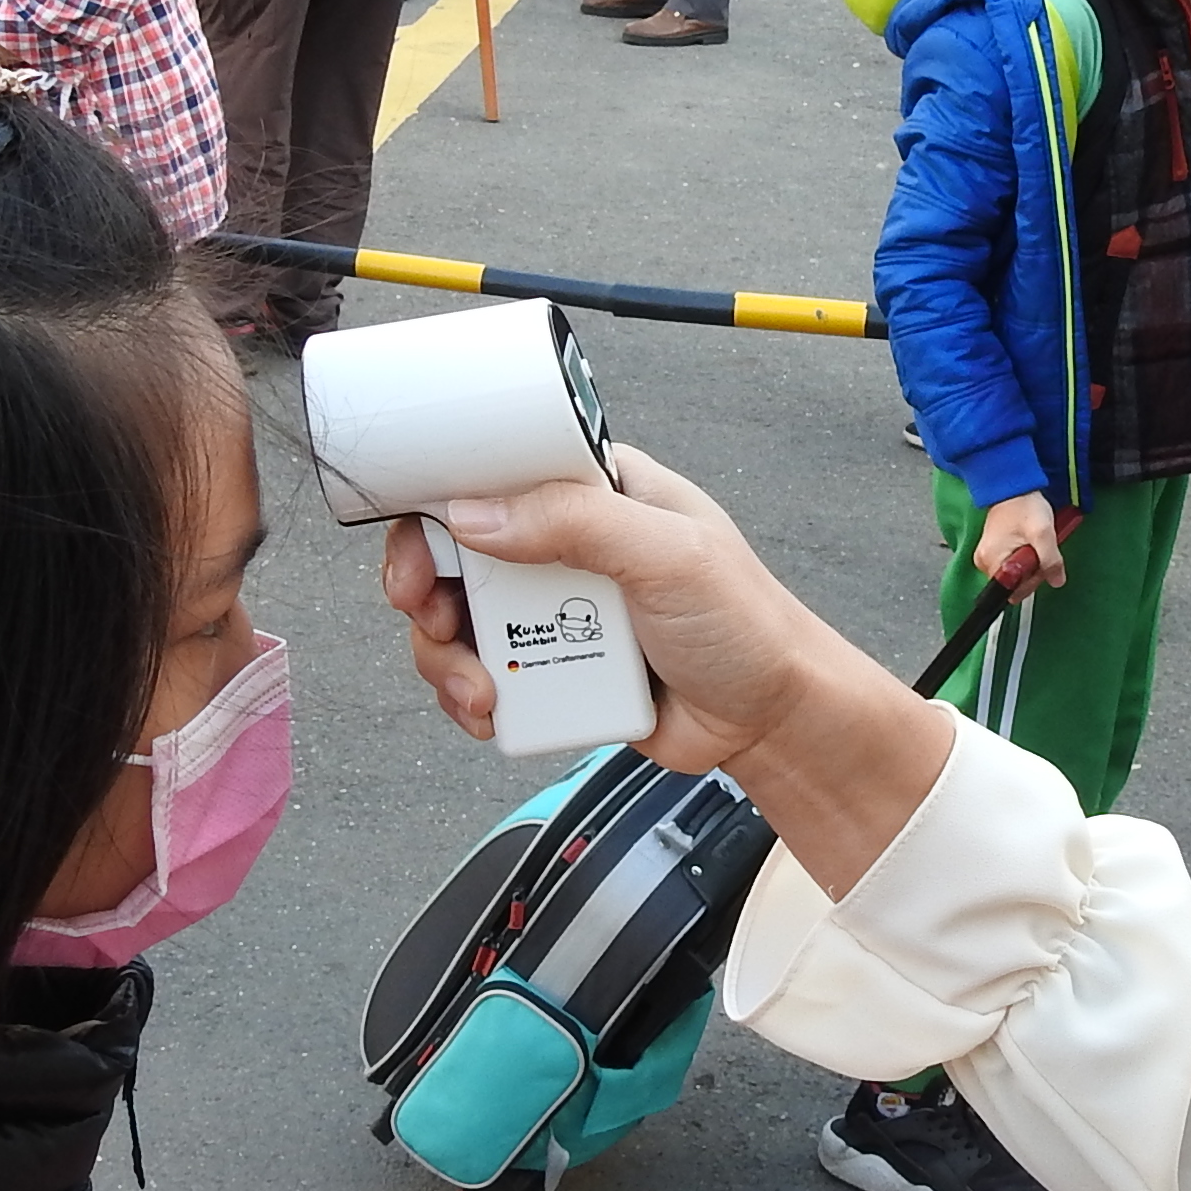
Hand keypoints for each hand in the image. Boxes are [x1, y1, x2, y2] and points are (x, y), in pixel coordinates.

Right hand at [380, 444, 952, 891]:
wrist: (771, 720)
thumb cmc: (746, 623)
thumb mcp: (668, 554)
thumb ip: (576, 523)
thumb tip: (476, 514)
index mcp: (597, 490)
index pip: (496, 470)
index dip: (441, 496)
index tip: (419, 533)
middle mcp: (566, 541)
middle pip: (457, 550)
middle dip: (427, 590)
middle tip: (430, 619)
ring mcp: (555, 606)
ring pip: (460, 619)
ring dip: (448, 657)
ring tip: (480, 691)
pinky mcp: (553, 666)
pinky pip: (483, 672)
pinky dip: (469, 695)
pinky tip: (491, 712)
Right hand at [974, 493, 1062, 591]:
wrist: (1014, 485)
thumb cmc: (1024, 505)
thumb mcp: (1043, 533)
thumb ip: (1051, 560)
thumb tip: (1056, 581)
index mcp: (992, 562)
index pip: (1015, 590)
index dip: (1033, 579)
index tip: (1039, 559)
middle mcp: (985, 563)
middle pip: (1016, 583)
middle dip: (1033, 569)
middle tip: (1039, 546)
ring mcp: (989, 556)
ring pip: (1017, 574)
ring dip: (1031, 562)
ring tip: (1034, 541)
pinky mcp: (995, 550)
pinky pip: (1013, 563)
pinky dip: (1025, 556)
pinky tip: (1029, 541)